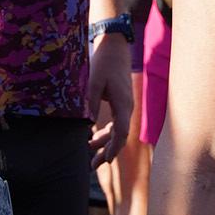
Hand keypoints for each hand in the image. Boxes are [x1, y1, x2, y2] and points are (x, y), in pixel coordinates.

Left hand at [87, 31, 133, 169]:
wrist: (115, 48)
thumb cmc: (104, 63)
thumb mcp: (94, 81)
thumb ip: (90, 102)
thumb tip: (87, 123)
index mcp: (123, 104)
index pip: (121, 132)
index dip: (114, 147)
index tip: (106, 160)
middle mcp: (127, 107)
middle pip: (119, 136)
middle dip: (107, 151)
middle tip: (93, 166)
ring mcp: (125, 106)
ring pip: (117, 131)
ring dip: (105, 144)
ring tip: (91, 157)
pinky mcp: (120, 103)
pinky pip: (115, 123)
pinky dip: (105, 133)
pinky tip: (92, 140)